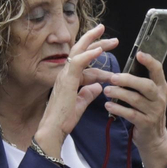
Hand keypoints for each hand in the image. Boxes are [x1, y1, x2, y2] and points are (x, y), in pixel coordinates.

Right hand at [33, 24, 112, 157]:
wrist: (53, 129)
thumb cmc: (64, 119)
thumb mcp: (80, 104)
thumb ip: (88, 94)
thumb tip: (98, 87)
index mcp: (69, 78)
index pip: (83, 60)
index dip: (97, 55)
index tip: (109, 52)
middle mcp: (65, 73)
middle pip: (81, 51)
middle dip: (96, 41)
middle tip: (112, 38)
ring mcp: (64, 75)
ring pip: (78, 51)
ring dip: (95, 43)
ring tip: (111, 39)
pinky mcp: (66, 80)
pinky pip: (77, 62)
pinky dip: (89, 55)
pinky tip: (99, 50)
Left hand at [100, 50, 166, 167]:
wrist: (155, 139)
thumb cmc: (147, 113)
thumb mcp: (149, 97)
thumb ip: (140, 84)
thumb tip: (121, 72)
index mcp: (161, 87)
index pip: (158, 70)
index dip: (149, 61)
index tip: (138, 54)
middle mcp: (160, 98)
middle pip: (146, 85)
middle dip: (128, 79)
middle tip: (112, 77)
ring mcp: (154, 112)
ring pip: (136, 99)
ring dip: (119, 94)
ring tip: (107, 91)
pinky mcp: (146, 123)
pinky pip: (130, 114)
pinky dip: (118, 109)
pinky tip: (108, 106)